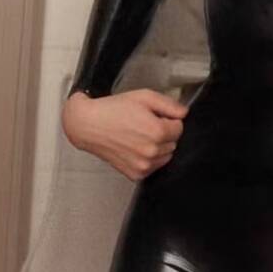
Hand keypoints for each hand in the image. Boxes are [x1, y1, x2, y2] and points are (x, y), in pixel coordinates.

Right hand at [61, 88, 188, 181]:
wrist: (89, 125)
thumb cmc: (113, 110)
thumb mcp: (144, 97)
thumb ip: (169, 105)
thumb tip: (184, 113)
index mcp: (157, 132)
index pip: (179, 127)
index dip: (168, 119)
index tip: (156, 116)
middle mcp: (152, 151)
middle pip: (173, 142)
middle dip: (164, 132)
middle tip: (145, 123)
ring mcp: (143, 165)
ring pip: (165, 155)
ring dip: (158, 146)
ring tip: (139, 134)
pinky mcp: (135, 174)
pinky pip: (153, 166)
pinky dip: (149, 158)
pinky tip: (135, 146)